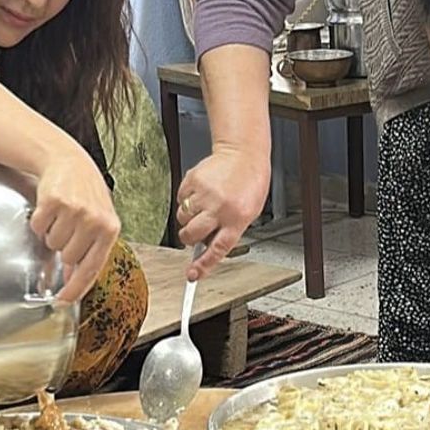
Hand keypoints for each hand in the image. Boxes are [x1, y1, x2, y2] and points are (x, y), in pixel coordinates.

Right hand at [29, 145, 120, 302]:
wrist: (70, 162)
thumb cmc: (86, 194)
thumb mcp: (99, 221)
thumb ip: (90, 251)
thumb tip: (72, 281)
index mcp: (110, 229)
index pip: (92, 268)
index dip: (76, 288)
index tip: (62, 301)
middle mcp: (94, 220)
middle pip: (67, 257)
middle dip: (63, 247)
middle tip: (67, 228)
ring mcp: (74, 210)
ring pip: (51, 243)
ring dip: (51, 233)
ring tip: (61, 215)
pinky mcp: (53, 201)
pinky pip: (38, 227)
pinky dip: (39, 221)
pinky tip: (50, 208)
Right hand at [176, 145, 268, 280]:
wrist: (243, 154)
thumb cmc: (248, 184)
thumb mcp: (247, 213)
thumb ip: (228, 230)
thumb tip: (205, 246)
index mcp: (237, 219)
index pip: (217, 249)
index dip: (203, 265)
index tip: (192, 275)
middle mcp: (220, 208)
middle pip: (191, 235)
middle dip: (188, 238)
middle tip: (194, 232)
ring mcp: (205, 194)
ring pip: (182, 218)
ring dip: (188, 217)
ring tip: (203, 205)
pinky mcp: (193, 180)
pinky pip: (180, 199)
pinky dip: (187, 198)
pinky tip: (200, 191)